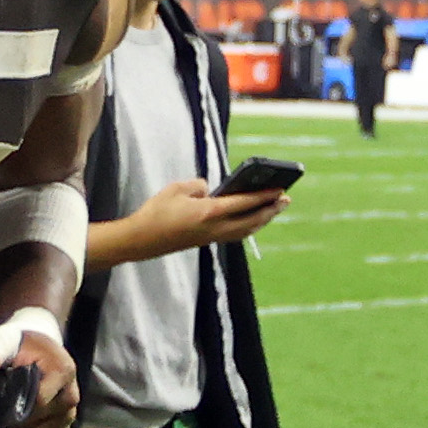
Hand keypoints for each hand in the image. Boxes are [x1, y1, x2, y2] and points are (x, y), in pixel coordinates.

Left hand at [0, 320, 78, 427]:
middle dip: (15, 425)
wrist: (40, 348)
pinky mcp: (66, 424)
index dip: (13, 409)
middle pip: (41, 420)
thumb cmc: (20, 344)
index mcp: (62, 370)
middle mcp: (71, 394)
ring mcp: (70, 412)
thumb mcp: (3, 342)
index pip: (37, 400)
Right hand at [120, 176, 289, 257]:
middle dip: (270, 210)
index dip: (264, 196)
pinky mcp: (206, 241)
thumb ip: (199, 185)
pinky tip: (252, 220)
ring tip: (274, 209)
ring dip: (262, 220)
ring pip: (245, 230)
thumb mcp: (177, 189)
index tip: (280, 190)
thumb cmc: (156, 212)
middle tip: (285, 199)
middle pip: (251, 220)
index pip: (244, 203)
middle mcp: (215, 228)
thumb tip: (211, 190)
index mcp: (208, 212)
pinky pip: (235, 234)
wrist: (141, 240)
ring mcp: (212, 238)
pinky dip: (249, 226)